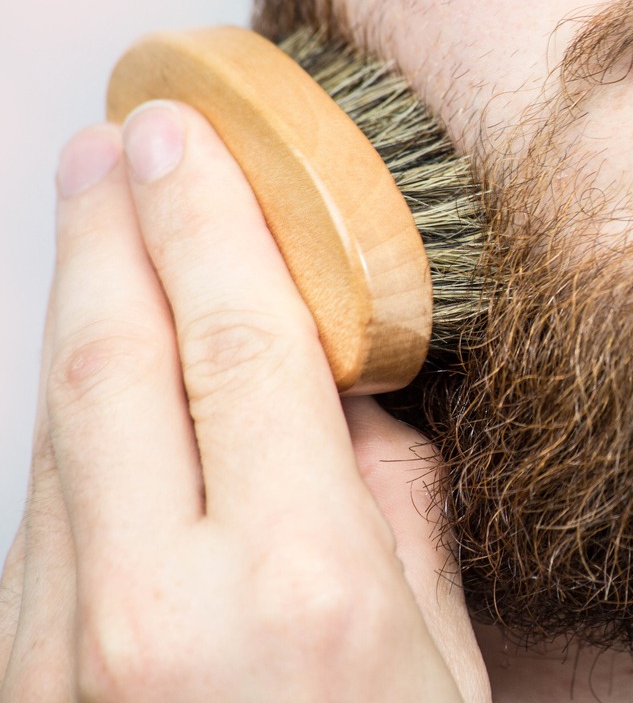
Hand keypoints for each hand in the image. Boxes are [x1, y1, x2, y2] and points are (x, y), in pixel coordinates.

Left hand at [0, 103, 489, 701]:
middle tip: (112, 142)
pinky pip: (41, 510)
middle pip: (115, 362)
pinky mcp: (23, 679)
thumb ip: (392, 506)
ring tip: (97, 226)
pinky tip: (94, 372)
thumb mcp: (439, 658)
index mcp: (302, 590)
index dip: (210, 222)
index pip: (244, 347)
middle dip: (109, 230)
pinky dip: (68, 416)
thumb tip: (348, 393)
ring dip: (76, 312)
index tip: (186, 136)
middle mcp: (161, 608)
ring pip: (57, 428)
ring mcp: (65, 651)